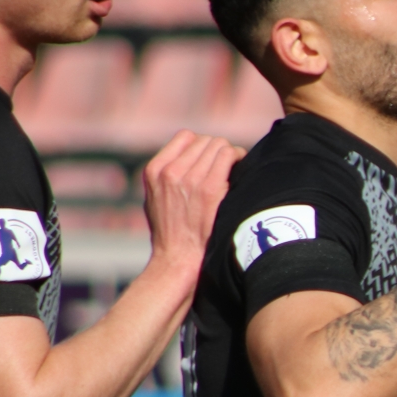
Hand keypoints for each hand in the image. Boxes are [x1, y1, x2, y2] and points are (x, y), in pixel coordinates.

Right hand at [143, 131, 242, 268]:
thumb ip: (166, 177)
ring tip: (235, 168)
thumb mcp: (154, 199)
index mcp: (155, 170)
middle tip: (228, 166)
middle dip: (218, 151)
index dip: (202, 145)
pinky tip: (241, 169)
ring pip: (218, 145)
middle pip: (205, 140)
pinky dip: (238, 158)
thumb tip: (186, 160)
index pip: (185, 137)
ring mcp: (189, 179)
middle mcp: (170, 171)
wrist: (177, 259)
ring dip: (230, 154)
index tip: (211, 159)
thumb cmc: (170, 233)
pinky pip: (228, 155)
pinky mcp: (208, 188)